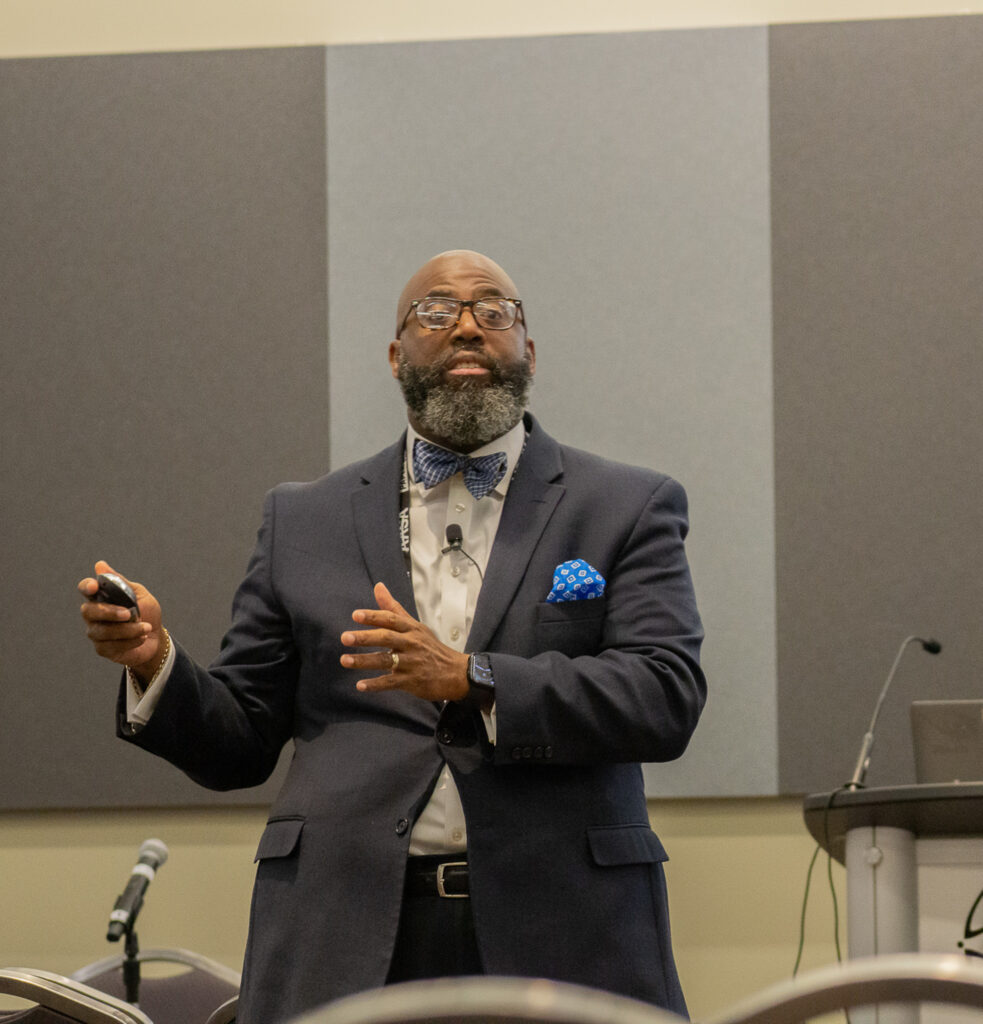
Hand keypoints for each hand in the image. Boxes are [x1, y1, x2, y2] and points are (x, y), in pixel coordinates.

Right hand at [79, 560, 165, 682]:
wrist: (156, 637)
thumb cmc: (146, 612)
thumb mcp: (139, 594)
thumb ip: (121, 582)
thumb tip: (100, 565)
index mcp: (101, 597)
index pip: (86, 589)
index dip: (86, 587)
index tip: (94, 586)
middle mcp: (94, 615)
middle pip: (88, 611)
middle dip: (109, 612)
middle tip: (129, 614)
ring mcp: (96, 632)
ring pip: (102, 631)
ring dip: (128, 629)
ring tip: (147, 627)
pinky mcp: (102, 649)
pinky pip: (111, 646)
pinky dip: (130, 641)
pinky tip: (142, 637)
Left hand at [340, 582, 468, 701]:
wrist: (456, 673)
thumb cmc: (431, 647)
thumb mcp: (415, 626)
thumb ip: (393, 608)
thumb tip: (378, 586)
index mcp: (411, 629)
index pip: (391, 619)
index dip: (374, 616)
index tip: (356, 615)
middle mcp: (411, 644)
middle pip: (387, 638)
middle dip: (365, 637)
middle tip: (344, 638)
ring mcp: (412, 663)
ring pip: (386, 660)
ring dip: (364, 661)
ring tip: (345, 660)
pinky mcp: (412, 681)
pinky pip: (392, 683)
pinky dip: (376, 684)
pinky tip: (360, 686)